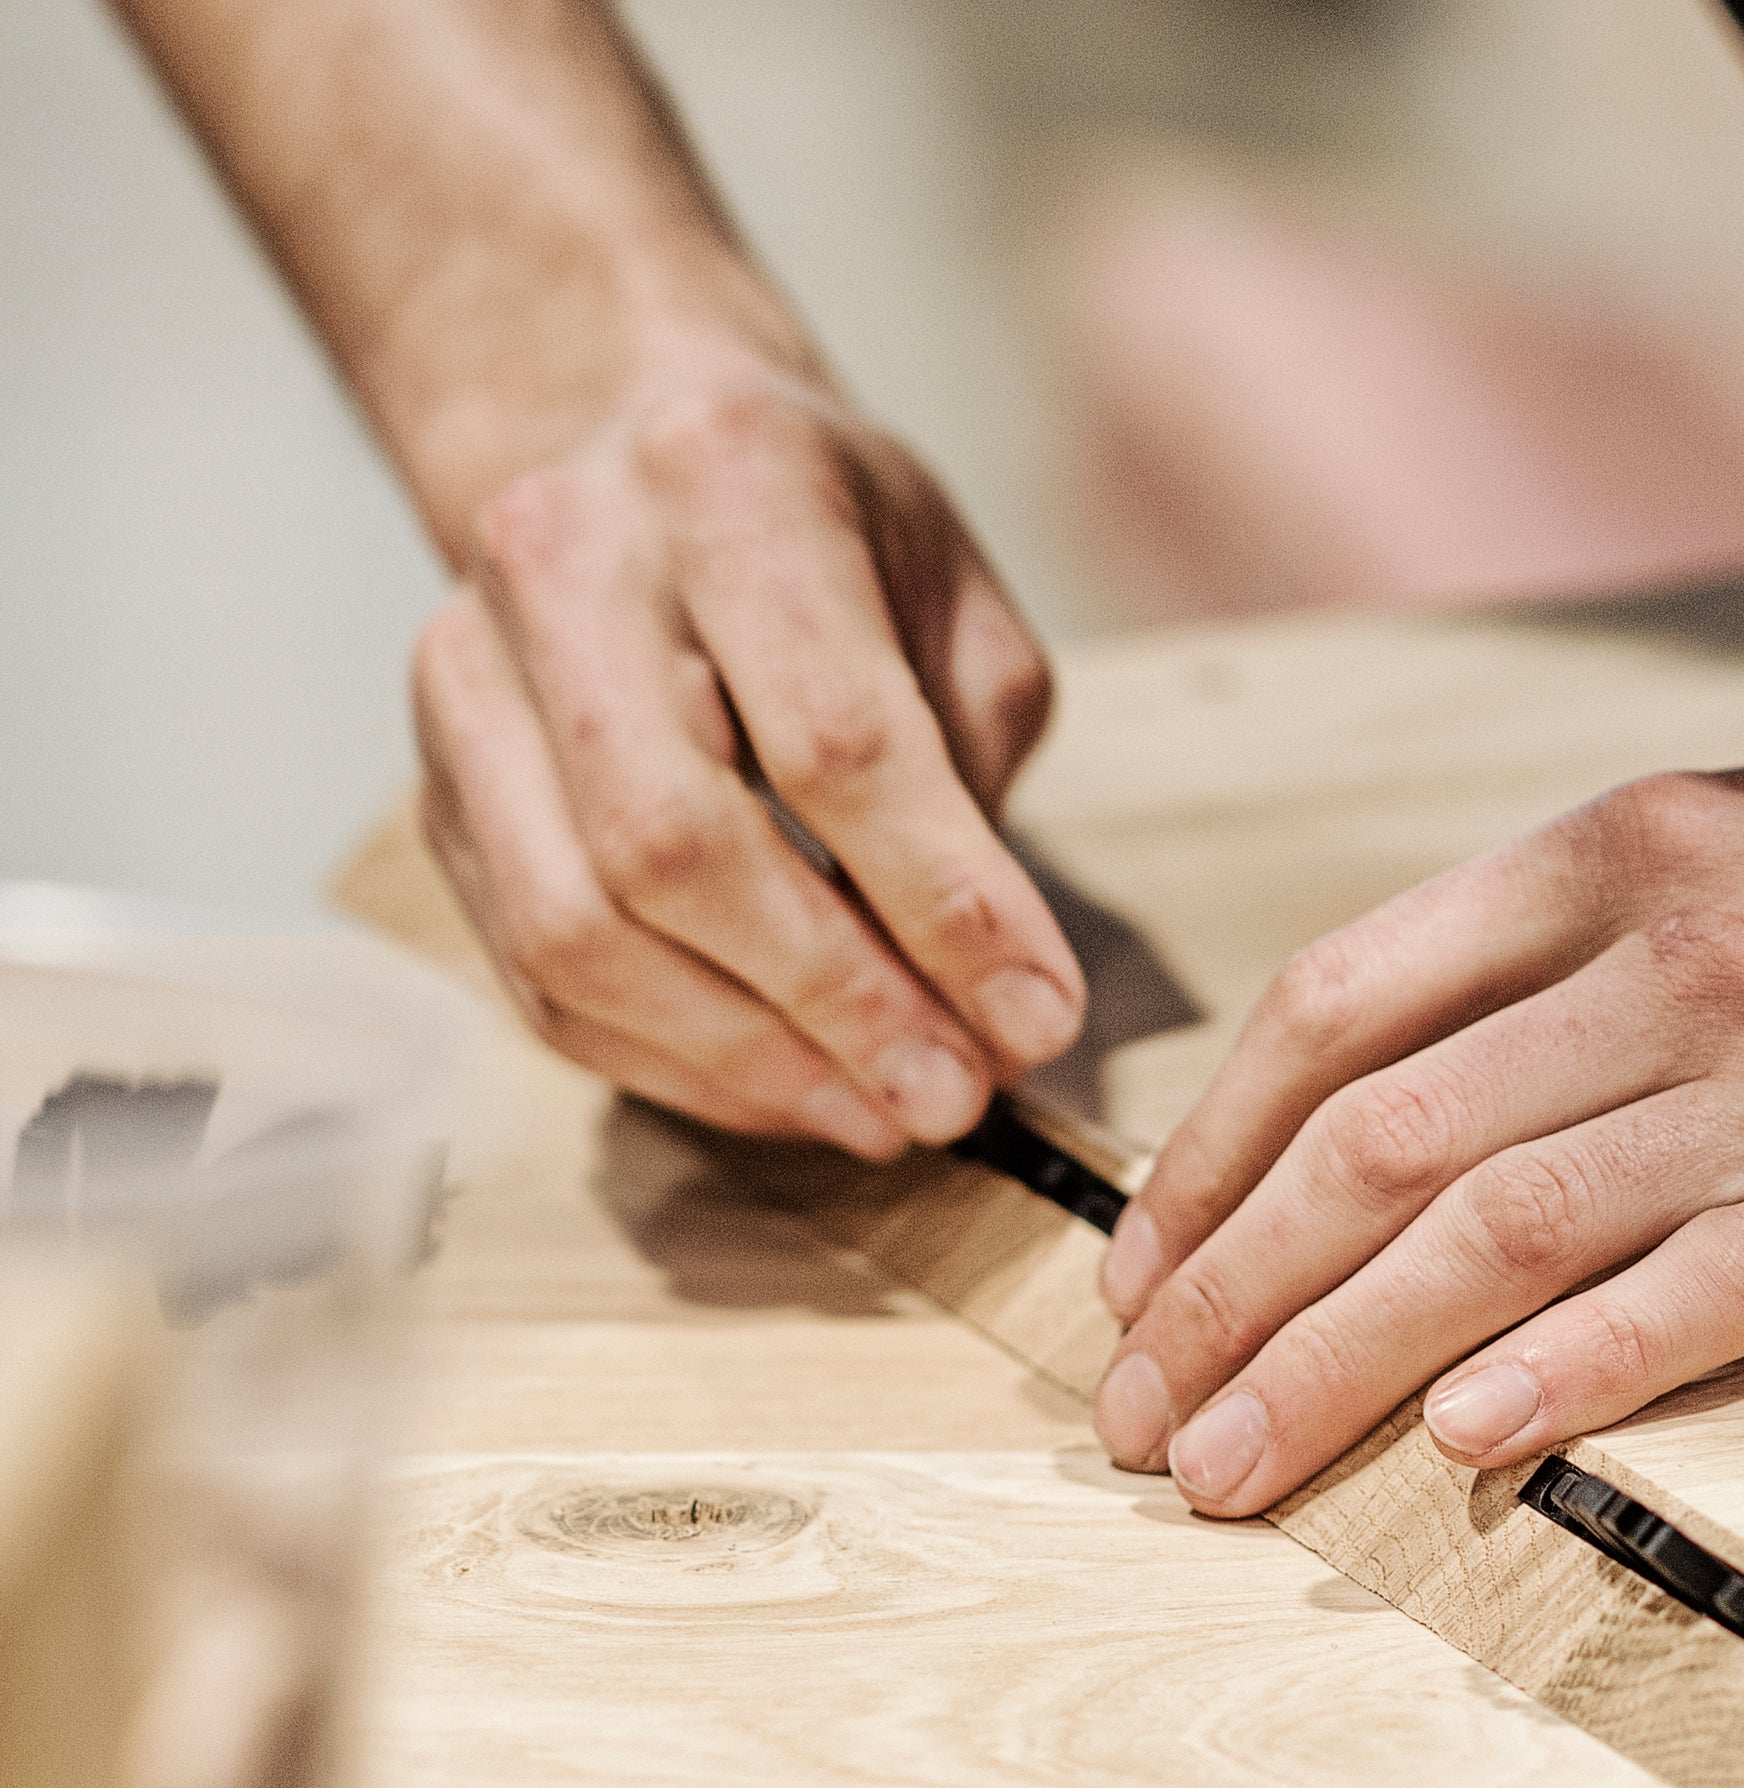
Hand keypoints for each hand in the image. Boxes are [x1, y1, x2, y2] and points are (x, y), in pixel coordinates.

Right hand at [412, 357, 1083, 1156]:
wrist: (631, 447)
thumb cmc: (826, 532)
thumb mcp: (952, 602)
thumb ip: (968, 784)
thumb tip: (991, 1008)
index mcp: (725, 481)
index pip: (832, 739)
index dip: (943, 905)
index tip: (1038, 1020)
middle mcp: (561, 567)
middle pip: (672, 849)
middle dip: (833, 1005)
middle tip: (951, 1097)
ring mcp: (467, 684)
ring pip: (580, 935)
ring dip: (748, 1062)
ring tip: (882, 1114)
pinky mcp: (434, 793)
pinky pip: (536, 979)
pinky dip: (673, 1063)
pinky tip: (785, 1088)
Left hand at [1093, 751, 1743, 1514]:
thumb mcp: (1725, 858)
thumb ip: (1543, 951)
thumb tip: (1340, 1105)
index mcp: (1610, 851)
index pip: (1337, 1006)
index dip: (1210, 1151)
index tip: (1140, 1269)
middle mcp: (1685, 944)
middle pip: (1385, 1138)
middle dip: (1232, 1288)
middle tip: (1142, 1408)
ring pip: (1502, 1230)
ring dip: (1339, 1363)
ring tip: (1231, 1463)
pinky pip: (1704, 1293)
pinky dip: (1570, 1372)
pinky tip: (1459, 1445)